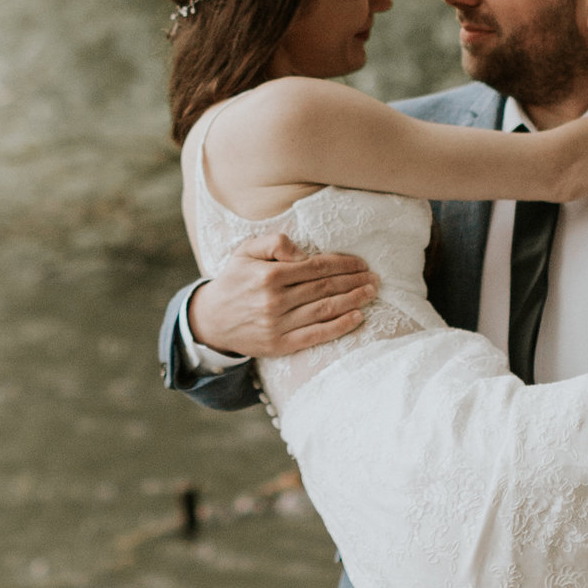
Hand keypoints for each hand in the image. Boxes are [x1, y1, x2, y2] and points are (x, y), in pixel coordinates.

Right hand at [189, 235, 377, 360]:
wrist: (211, 321)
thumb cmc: (234, 281)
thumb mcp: (245, 251)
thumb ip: (274, 243)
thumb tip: (303, 252)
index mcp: (269, 274)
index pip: (316, 266)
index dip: (343, 264)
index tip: (361, 263)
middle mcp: (275, 300)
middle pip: (325, 287)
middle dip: (354, 281)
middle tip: (375, 278)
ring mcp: (278, 325)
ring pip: (325, 309)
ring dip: (354, 300)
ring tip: (371, 293)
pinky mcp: (280, 345)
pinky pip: (317, 334)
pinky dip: (340, 326)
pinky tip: (357, 317)